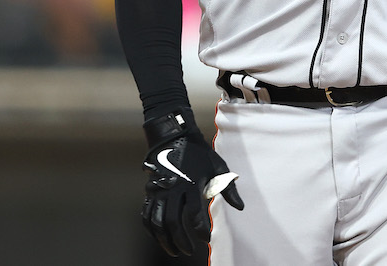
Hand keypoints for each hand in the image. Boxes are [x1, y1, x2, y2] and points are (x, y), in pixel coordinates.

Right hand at [141, 109, 244, 255]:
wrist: (174, 136)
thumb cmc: (199, 153)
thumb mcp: (218, 166)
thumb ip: (228, 188)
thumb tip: (240, 207)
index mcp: (191, 184)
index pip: (195, 215)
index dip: (201, 230)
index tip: (206, 238)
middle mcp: (173, 189)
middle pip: (172, 222)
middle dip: (181, 240)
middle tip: (189, 250)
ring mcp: (159, 191)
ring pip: (157, 221)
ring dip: (164, 239)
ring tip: (174, 250)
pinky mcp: (150, 191)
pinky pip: (146, 214)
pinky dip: (151, 229)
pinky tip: (158, 237)